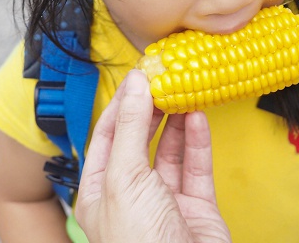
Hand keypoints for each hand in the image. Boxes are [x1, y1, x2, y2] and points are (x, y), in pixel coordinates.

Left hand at [75, 70, 231, 242]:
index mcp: (100, 191)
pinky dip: (198, 140)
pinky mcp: (196, 207)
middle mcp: (131, 194)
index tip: (138, 73)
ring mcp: (165, 201)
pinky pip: (196, 167)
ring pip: (171, 151)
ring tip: (183, 88)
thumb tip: (136, 82)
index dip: (121, 103)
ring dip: (177, 120)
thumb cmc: (139, 240)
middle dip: (150, 108)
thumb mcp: (124, 177)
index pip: (107, 136)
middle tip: (164, 77)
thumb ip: (131, 128)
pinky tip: (198, 115)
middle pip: (140, 140)